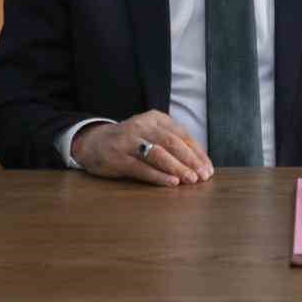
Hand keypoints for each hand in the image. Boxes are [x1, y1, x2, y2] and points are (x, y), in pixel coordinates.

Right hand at [71, 111, 213, 185]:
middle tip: (202, 176)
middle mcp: (142, 125)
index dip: (197, 152)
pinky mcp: (117, 157)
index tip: (208, 168)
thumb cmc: (131, 141)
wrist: (93, 142)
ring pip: (157, 153)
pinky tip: (171, 183)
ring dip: (177, 168)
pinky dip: (158, 176)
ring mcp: (128, 141)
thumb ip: (172, 143)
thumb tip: (200, 163)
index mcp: (155, 118)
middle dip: (190, 160)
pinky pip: (141, 167)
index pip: (182, 134)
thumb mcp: (151, 134)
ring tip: (191, 180)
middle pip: (172, 142)